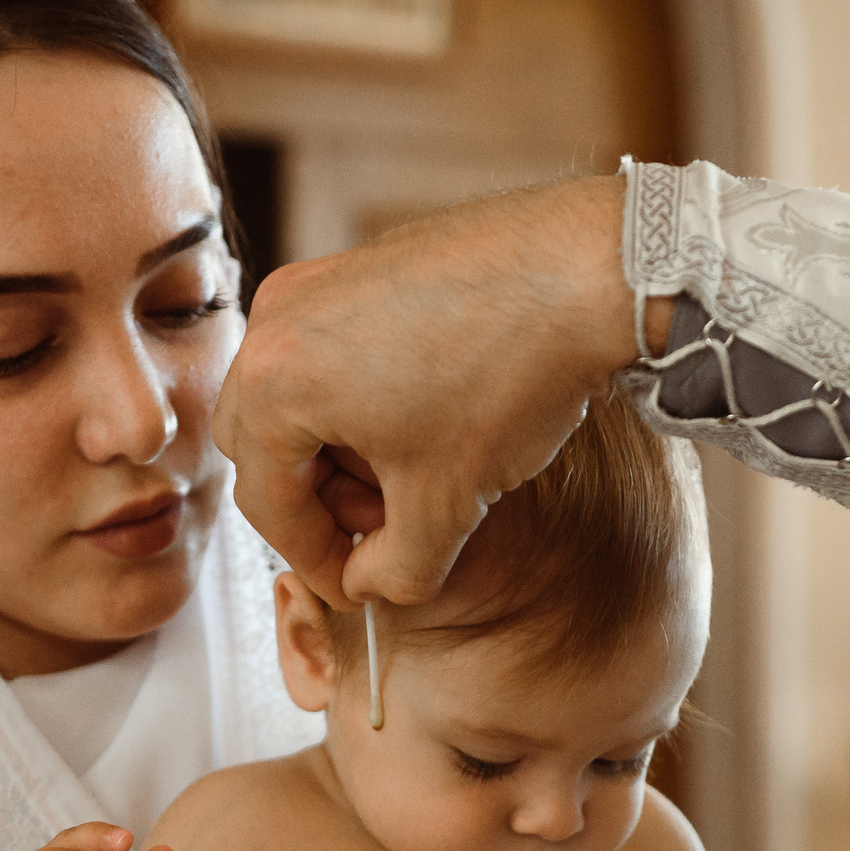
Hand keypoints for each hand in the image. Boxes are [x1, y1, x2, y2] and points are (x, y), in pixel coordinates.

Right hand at [214, 175, 656, 607]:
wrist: (585, 273)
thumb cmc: (509, 376)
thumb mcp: (448, 502)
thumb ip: (397, 568)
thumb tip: (370, 584)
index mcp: (277, 382)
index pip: (266, 501)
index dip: (312, 558)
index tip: (353, 585)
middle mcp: (278, 321)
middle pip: (264, 443)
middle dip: (317, 500)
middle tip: (383, 530)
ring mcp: (319, 283)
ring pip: (294, 395)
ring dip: (338, 451)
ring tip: (413, 478)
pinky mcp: (361, 265)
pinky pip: (328, 350)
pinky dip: (358, 401)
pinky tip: (425, 425)